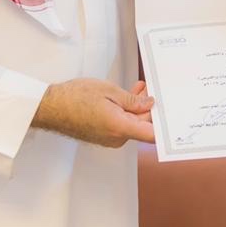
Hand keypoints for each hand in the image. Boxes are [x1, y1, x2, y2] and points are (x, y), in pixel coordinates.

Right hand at [32, 78, 154, 147]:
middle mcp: (116, 137)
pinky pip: (122, 125)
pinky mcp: (104, 135)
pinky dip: (127, 112)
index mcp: (119, 127)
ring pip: (133, 124)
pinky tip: (129, 96)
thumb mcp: (109, 91)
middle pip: (143, 126)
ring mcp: (109, 138)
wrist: (51, 107)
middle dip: (150, 108)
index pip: (151, 135)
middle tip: (153, 88)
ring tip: (140, 87)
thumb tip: (149, 104)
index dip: (165, 126)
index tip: (174, 116)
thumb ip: (132, 100)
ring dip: (138, 107)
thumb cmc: (75, 97)